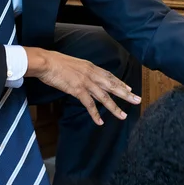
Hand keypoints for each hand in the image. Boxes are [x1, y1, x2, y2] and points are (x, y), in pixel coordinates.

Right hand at [24, 47, 140, 124]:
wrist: (46, 62)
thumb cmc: (56, 62)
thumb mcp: (74, 64)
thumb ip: (82, 70)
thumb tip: (84, 76)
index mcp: (91, 67)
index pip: (110, 76)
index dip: (120, 83)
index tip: (130, 89)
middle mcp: (92, 74)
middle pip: (112, 85)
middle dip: (126, 94)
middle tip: (137, 101)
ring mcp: (86, 82)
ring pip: (104, 96)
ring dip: (114, 107)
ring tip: (123, 116)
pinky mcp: (77, 89)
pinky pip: (89, 104)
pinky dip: (95, 114)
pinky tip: (100, 122)